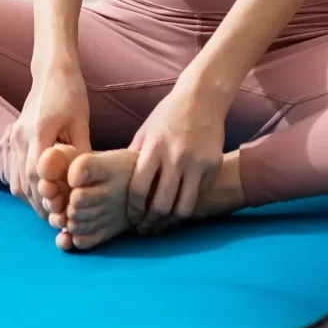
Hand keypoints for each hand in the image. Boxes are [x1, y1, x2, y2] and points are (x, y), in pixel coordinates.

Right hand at [6, 69, 89, 216]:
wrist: (51, 72)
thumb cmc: (71, 94)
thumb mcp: (81, 122)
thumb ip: (82, 151)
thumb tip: (86, 182)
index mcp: (38, 131)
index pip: (37, 174)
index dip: (48, 197)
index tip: (61, 212)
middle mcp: (20, 136)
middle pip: (24, 182)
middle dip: (40, 204)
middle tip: (58, 221)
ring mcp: (14, 138)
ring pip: (17, 179)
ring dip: (32, 199)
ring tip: (51, 213)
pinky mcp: (14, 138)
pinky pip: (15, 171)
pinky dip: (27, 187)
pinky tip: (43, 195)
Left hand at [127, 76, 230, 232]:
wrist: (202, 98)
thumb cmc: (168, 115)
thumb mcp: (145, 132)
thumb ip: (134, 158)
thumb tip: (115, 184)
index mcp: (154, 148)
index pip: (140, 190)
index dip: (134, 210)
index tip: (132, 218)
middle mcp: (177, 157)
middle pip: (162, 204)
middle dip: (151, 222)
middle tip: (145, 229)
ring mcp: (197, 162)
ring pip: (184, 207)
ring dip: (170, 222)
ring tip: (162, 225)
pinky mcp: (213, 166)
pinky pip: (198, 196)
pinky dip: (186, 207)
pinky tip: (177, 211)